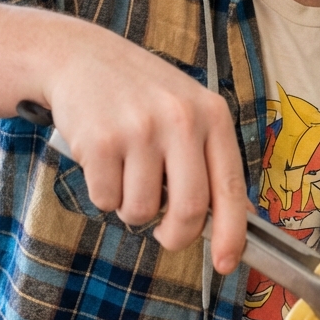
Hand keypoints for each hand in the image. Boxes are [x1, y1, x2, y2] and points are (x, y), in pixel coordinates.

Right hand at [44, 22, 246, 273]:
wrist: (80, 57)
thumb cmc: (141, 93)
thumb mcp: (189, 111)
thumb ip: (212, 159)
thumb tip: (238, 216)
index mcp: (212, 115)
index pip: (230, 187)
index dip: (231, 234)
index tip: (227, 262)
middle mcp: (181, 120)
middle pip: (189, 210)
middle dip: (176, 236)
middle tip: (165, 234)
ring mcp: (139, 130)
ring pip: (141, 211)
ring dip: (132, 209)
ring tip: (127, 174)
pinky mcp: (100, 141)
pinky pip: (105, 200)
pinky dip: (103, 194)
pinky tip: (103, 161)